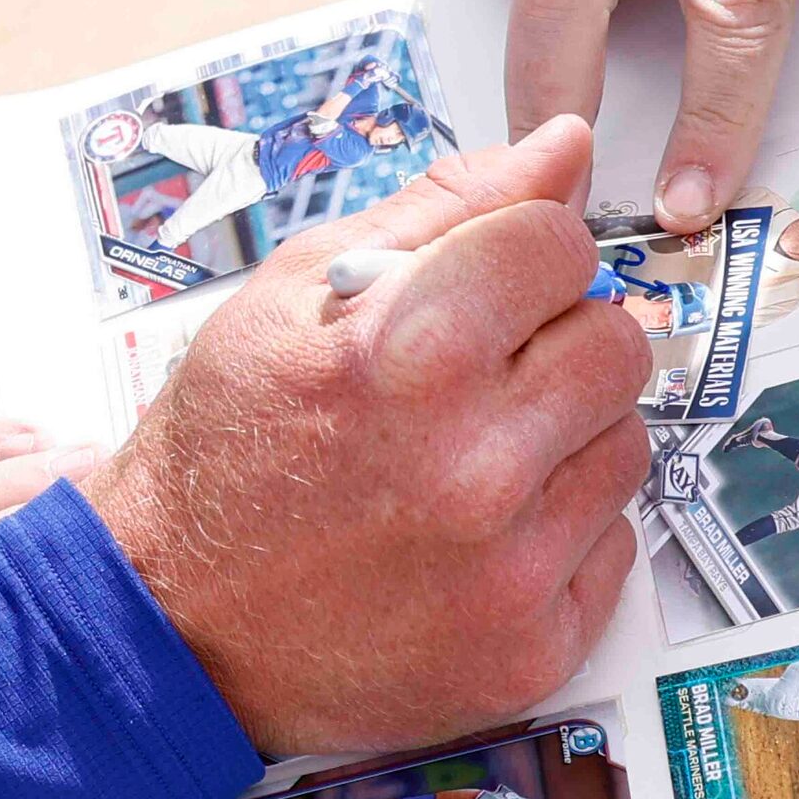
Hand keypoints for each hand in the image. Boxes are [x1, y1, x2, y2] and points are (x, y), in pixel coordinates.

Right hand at [86, 117, 650, 756]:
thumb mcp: (294, 296)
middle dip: (555, 343)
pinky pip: (615, 544)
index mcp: (411, 351)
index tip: (485, 289)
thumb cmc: (226, 451)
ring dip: (566, 438)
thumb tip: (563, 147)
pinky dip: (560, 532)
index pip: (560, 245)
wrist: (170, 626)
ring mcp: (508, 568)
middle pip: (615, 342)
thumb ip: (444, 212)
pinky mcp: (530, 650)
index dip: (520, 257)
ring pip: (627, 442)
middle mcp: (472, 462)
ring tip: (470, 459)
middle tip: (476, 380)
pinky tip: (478, 536)